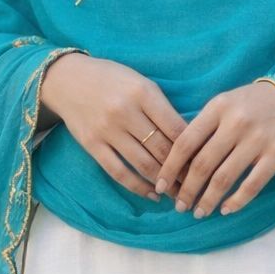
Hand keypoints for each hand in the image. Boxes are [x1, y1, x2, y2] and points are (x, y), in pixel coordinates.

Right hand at [40, 52, 189, 201]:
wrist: (68, 79)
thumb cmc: (112, 78)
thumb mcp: (141, 82)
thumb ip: (161, 107)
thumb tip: (188, 138)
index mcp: (143, 93)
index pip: (176, 128)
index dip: (194, 149)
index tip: (205, 162)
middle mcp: (126, 112)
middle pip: (162, 149)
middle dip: (183, 170)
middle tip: (198, 184)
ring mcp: (107, 130)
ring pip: (143, 164)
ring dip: (164, 183)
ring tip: (179, 194)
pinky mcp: (92, 145)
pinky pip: (119, 172)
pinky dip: (138, 187)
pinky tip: (152, 195)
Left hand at [152, 79, 274, 219]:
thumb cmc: (257, 102)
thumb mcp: (228, 102)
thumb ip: (206, 125)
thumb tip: (179, 159)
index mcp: (218, 107)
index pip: (185, 142)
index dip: (170, 167)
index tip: (161, 185)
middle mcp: (236, 123)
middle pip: (202, 164)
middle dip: (187, 190)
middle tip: (180, 206)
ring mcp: (258, 139)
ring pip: (224, 178)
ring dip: (208, 199)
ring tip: (200, 212)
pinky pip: (252, 184)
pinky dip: (237, 201)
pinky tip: (226, 209)